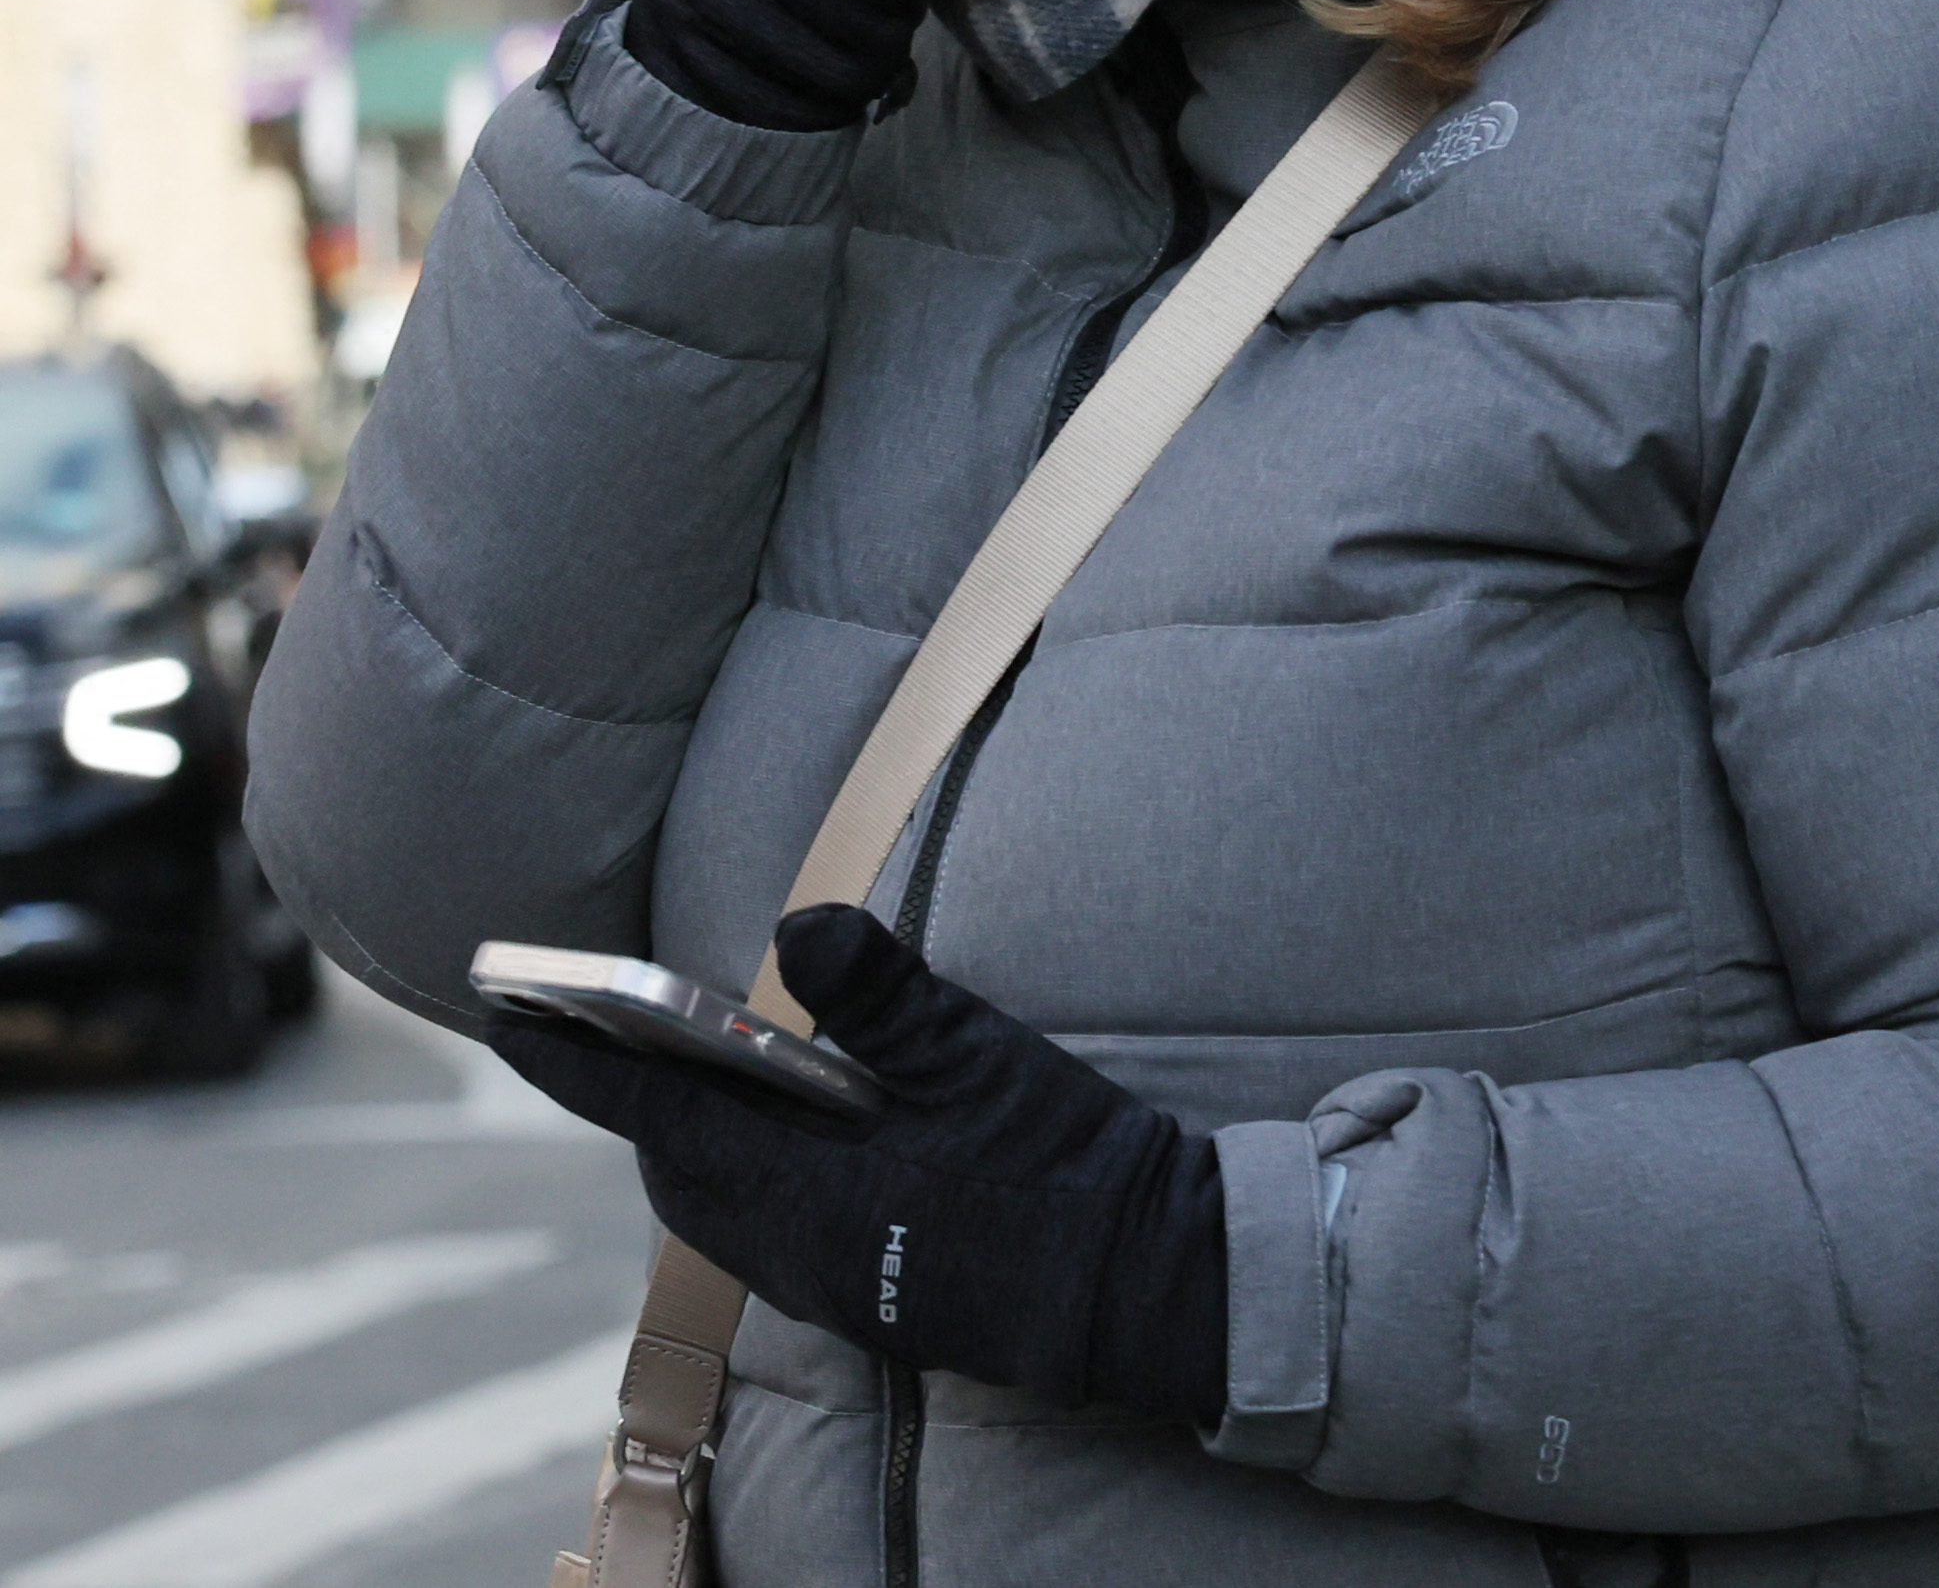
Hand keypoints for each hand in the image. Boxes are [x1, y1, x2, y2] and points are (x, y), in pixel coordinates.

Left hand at [488, 905, 1228, 1424]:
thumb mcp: (979, 1056)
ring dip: (698, 1139)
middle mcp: (792, 1250)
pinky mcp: (865, 1299)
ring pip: (720, 1206)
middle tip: (608, 1032)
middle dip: (640, 1098)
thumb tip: (796, 926)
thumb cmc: (1063, 1165)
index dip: (579, 1061)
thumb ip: (882, 991)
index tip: (511, 1016)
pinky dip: (751, 1176)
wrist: (1139, 1283)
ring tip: (698, 1076)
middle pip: (679, 1165)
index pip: (658, 1111)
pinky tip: (798, 1140)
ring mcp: (828, 1283)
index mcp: (803, 1187)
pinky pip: (768, 1234)